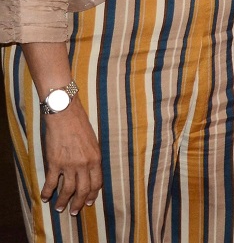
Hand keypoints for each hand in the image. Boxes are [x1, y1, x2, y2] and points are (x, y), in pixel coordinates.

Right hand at [40, 99, 101, 215]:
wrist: (65, 115)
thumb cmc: (81, 125)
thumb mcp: (93, 142)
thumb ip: (92, 158)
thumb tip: (89, 172)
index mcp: (96, 158)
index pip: (96, 183)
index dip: (92, 195)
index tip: (88, 202)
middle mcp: (84, 164)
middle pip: (82, 190)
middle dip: (78, 203)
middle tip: (74, 211)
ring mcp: (69, 165)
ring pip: (67, 190)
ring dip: (63, 201)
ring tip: (60, 208)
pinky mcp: (54, 163)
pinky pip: (51, 183)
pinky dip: (47, 192)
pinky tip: (45, 197)